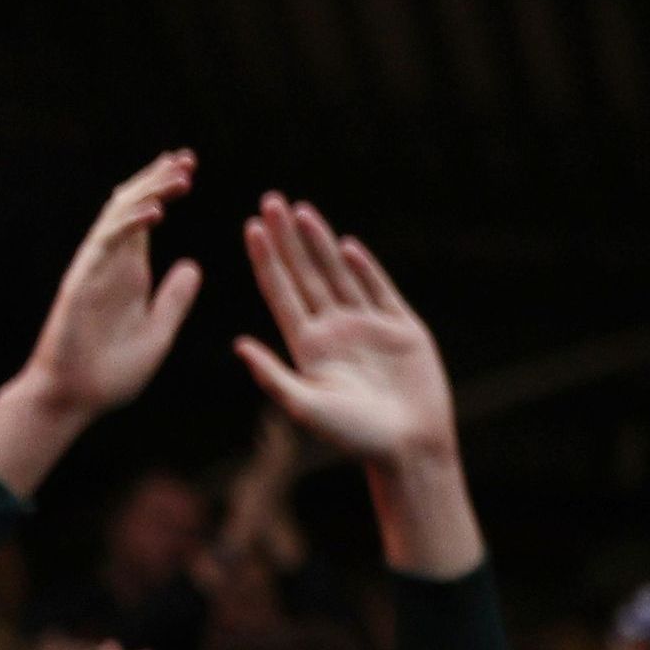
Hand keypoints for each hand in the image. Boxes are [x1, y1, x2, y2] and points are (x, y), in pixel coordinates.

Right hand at [0, 153, 204, 500]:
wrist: (77, 399)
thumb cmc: (112, 372)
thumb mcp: (159, 332)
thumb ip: (174, 299)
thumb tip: (194, 266)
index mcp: (130, 272)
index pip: (145, 218)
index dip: (163, 190)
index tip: (188, 168)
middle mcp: (111, 264)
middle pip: (131, 208)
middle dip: (157, 179)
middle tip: (186, 156)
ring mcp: (94, 271)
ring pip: (119, 218)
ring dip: (148, 193)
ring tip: (179, 174)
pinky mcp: (82, 284)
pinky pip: (106, 247)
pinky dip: (129, 226)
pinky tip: (154, 211)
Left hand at [232, 194, 480, 576]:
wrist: (410, 448)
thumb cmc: (356, 437)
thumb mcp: (306, 407)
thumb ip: (274, 375)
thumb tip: (238, 345)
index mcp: (307, 347)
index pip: (281, 292)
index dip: (267, 260)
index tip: (252, 228)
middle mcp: (334, 331)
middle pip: (305, 274)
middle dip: (288, 238)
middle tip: (270, 200)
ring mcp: (368, 328)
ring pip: (339, 275)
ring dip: (320, 243)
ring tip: (302, 210)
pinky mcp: (403, 331)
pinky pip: (380, 291)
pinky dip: (364, 268)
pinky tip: (347, 245)